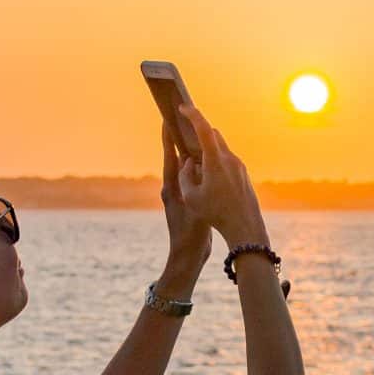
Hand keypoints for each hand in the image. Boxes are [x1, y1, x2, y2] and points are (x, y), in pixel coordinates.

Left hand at [158, 121, 211, 274]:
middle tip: (183, 121)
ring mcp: (179, 195)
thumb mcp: (194, 209)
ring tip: (195, 136)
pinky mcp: (187, 201)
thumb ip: (192, 186)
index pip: (169, 156)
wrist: (187, 256)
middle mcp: (172, 188)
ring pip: (184, 168)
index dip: (168, 137)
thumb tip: (190, 163)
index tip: (167, 118)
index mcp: (172, 188)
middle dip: (179, 140)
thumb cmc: (190, 235)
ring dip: (189, 153)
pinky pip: (191, 179)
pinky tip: (206, 163)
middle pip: (175, 158)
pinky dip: (197, 168)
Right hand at [175, 105, 267, 245]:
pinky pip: (227, 159)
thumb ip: (185, 175)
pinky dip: (215, 158)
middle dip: (198, 130)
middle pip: (213, 134)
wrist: (245, 226)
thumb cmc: (215, 214)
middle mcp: (229, 159)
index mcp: (215, 161)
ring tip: (193, 154)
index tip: (182, 107)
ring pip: (221, 147)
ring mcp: (239, 165)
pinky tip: (207, 171)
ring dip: (207, 146)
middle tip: (185, 130)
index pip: (203, 129)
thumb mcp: (191, 197)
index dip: (192, 115)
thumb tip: (187, 162)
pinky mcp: (243, 174)